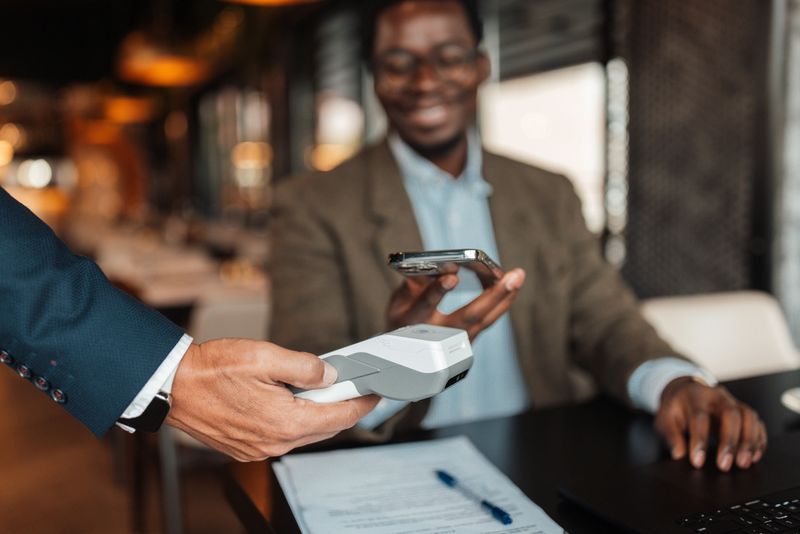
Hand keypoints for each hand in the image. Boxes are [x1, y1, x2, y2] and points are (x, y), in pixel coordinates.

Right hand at [166, 339, 378, 461]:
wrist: (172, 387)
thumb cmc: (212, 370)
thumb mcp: (266, 356)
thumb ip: (305, 366)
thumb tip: (329, 374)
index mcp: (285, 422)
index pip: (339, 417)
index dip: (361, 404)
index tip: (373, 395)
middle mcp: (274, 443)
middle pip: (324, 427)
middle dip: (340, 407)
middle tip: (348, 385)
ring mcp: (259, 449)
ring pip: (303, 433)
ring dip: (314, 413)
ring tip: (314, 388)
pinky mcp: (246, 449)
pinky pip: (281, 437)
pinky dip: (292, 420)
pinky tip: (287, 400)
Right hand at [386, 268, 524, 339]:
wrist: (407, 356)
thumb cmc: (403, 321)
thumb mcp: (398, 303)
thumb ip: (412, 284)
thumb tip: (436, 266)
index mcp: (414, 323)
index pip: (426, 304)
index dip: (439, 290)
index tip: (452, 275)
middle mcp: (439, 335)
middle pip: (469, 316)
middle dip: (493, 295)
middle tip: (512, 276)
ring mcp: (457, 341)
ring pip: (485, 319)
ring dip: (505, 297)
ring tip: (518, 275)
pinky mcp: (469, 340)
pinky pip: (489, 319)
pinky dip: (501, 302)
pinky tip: (511, 286)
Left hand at [654, 377, 766, 471]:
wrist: (685, 390)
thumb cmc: (676, 407)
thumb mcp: (665, 417)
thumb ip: (670, 434)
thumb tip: (678, 453)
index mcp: (694, 397)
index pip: (699, 418)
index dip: (699, 441)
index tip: (697, 462)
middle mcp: (716, 396)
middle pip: (730, 414)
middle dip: (730, 441)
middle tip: (725, 465)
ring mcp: (732, 401)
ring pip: (748, 416)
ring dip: (749, 441)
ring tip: (743, 462)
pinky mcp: (743, 409)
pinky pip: (757, 422)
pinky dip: (759, 439)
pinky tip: (755, 455)